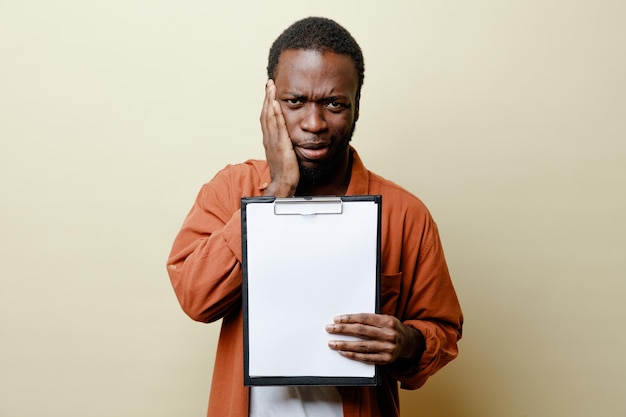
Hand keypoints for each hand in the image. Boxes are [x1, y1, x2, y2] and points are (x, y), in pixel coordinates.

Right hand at [260, 79, 298, 196]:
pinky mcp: (281, 145)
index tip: (269, 91)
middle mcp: (269, 138)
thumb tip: (287, 137)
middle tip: (269, 83)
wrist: (282, 184)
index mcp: (269, 140)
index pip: (266, 117)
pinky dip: (275, 114)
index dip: (267, 103)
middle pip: (266, 113)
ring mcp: (274, 141)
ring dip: (270, 100)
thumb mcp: (283, 153)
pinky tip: (275, 104)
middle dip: (267, 97)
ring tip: (271, 87)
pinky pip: (278, 127)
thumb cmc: (285, 172)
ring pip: (269, 117)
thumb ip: (283, 143)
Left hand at [325, 313, 424, 365]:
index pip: (364, 318)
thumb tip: (346, 320)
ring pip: (361, 346)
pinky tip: (343, 352)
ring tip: (332, 343)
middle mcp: (389, 334)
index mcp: (388, 321)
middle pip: (361, 331)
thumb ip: (370, 320)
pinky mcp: (386, 360)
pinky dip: (353, 355)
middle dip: (343, 330)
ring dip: (344, 345)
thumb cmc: (391, 329)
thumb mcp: (385, 319)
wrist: (409, 343)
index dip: (349, 319)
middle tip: (330, 328)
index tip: (336, 319)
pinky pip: (366, 358)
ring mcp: (388, 348)